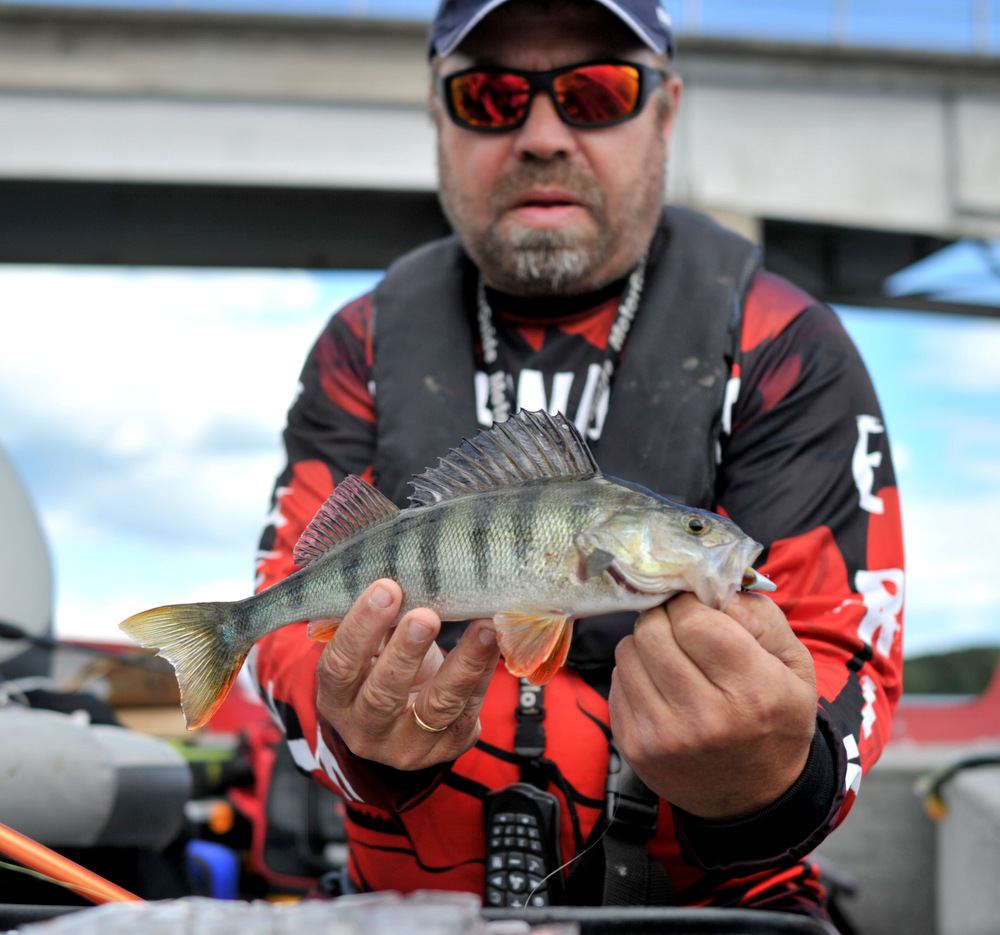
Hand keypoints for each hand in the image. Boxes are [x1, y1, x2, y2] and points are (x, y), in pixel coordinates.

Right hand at [316, 579, 499, 769]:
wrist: (402, 722)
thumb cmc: (381, 667)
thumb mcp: (369, 649)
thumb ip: (374, 621)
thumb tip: (395, 568)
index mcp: (336, 699)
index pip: (340, 665)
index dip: (361, 627)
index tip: (386, 587)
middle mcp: (366, 730)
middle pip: (383, 695)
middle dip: (406, 651)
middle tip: (426, 614)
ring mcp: (409, 745)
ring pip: (436, 707)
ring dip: (463, 664)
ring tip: (484, 627)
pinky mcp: (449, 746)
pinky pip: (469, 709)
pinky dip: (485, 673)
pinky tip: (496, 642)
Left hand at [609, 592, 815, 819]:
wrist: (755, 797)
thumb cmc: (775, 717)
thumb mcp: (793, 664)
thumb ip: (757, 616)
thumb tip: (707, 586)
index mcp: (752, 692)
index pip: (693, 620)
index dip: (690, 603)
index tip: (697, 607)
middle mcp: (704, 718)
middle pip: (652, 630)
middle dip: (665, 618)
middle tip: (682, 628)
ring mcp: (663, 737)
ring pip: (627, 651)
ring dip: (646, 644)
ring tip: (674, 659)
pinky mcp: (634, 747)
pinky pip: (617, 680)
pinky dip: (635, 673)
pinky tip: (662, 687)